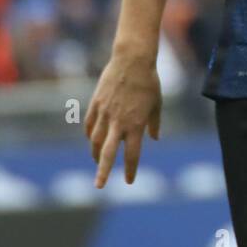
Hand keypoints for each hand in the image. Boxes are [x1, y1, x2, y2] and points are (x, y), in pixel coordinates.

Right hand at [84, 54, 162, 187]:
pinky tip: (90, 139)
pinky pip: (90, 124)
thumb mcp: (157, 104)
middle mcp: (119, 122)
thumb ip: (154, 123)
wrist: (132, 60)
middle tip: (99, 186)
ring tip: (96, 162)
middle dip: (103, 172)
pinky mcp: (96, 103)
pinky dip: (89, 134)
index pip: (132, 154)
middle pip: (107, 153)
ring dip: (94, 154)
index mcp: (136, 124)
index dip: (130, 169)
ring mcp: (105, 113)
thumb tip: (154, 138)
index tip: (128, 181)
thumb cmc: (149, 82)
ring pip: (95, 140)